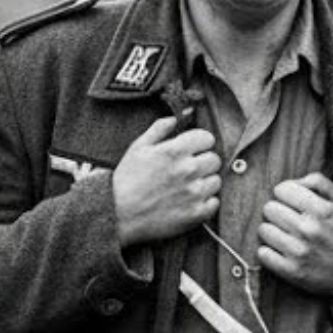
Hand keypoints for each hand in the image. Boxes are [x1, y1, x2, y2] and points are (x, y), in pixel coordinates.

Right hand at [112, 116, 220, 246]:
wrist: (117, 214)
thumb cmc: (126, 180)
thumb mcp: (137, 148)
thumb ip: (159, 129)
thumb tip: (176, 118)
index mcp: (174, 151)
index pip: (207, 138)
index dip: (200, 143)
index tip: (193, 150)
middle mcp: (188, 170)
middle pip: (214, 160)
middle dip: (203, 162)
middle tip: (189, 170)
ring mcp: (193, 193)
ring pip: (216, 181)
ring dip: (205, 182)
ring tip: (188, 187)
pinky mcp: (195, 214)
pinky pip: (214, 203)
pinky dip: (206, 202)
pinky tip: (191, 201)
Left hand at [258, 172, 332, 303]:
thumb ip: (319, 182)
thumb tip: (296, 181)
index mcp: (323, 210)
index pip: (282, 189)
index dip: (284, 194)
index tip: (291, 203)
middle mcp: (310, 229)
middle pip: (269, 208)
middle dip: (277, 212)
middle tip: (287, 221)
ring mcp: (299, 251)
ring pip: (263, 229)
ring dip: (271, 232)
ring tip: (284, 236)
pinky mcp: (291, 271)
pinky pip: (262, 253)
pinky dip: (268, 252)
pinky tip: (280, 252)